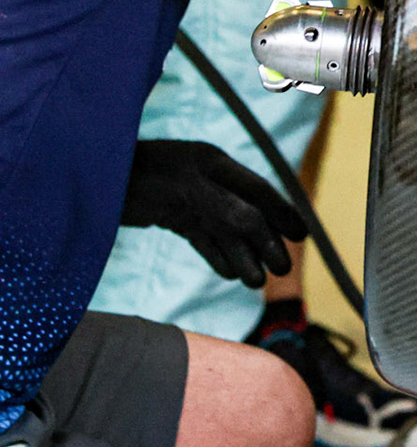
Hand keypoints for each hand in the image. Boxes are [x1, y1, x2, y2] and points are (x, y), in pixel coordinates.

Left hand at [120, 141, 304, 288]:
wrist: (84, 179)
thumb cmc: (131, 175)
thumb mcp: (181, 188)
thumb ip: (221, 205)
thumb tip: (257, 225)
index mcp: (213, 163)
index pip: (258, 190)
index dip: (282, 212)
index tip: (302, 236)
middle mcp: (206, 180)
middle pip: (245, 214)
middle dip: (265, 242)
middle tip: (281, 270)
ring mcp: (188, 198)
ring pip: (224, 230)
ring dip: (242, 254)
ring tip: (255, 283)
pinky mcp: (170, 215)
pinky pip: (201, 236)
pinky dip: (216, 254)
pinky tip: (230, 272)